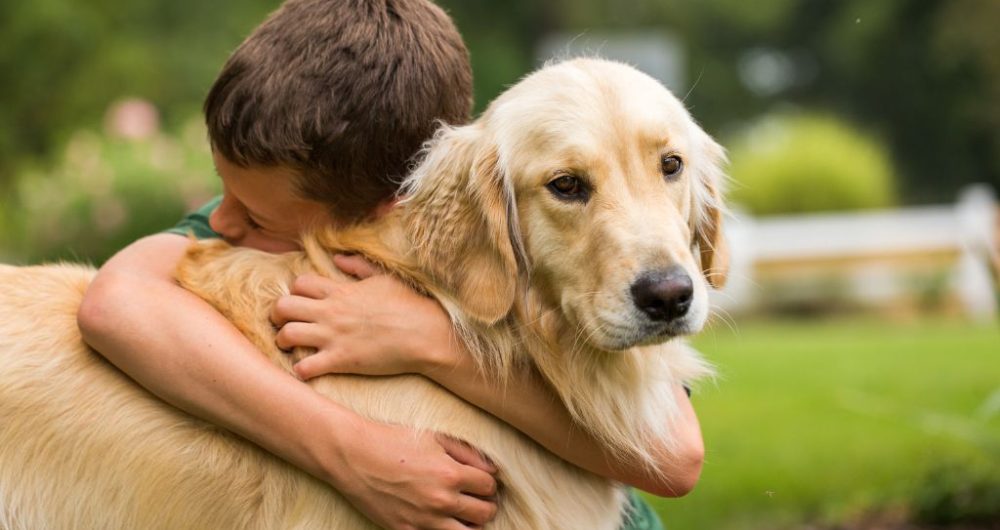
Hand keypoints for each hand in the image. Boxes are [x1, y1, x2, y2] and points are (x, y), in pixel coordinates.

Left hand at [271, 254, 459, 379]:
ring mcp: (334, 336)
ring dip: (283, 342)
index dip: (294, 292)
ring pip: (286, 335)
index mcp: (341, 291)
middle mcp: (331, 312)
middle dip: (277, 315)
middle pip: (282, 307)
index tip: (302, 302)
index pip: (299, 284)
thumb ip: (359, 266)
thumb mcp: (384, 278)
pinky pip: (305, 367)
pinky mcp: (341, 360)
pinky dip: (300, 370)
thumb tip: (339, 258)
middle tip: (284, 323)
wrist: (425, 334)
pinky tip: (307, 370)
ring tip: (290, 347)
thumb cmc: (409, 305)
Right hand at [327, 419, 498, 528]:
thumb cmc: (393, 440)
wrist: (353, 456)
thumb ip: (467, 452)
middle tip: (475, 497)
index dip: (488, 483)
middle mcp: (440, 500)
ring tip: (463, 514)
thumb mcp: (434, 437)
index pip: (489, 487)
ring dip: (470, 524)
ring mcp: (423, 520)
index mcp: (450, 474)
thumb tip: (492, 469)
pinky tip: (440, 521)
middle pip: (484, 513)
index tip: (480, 480)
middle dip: (485, 504)